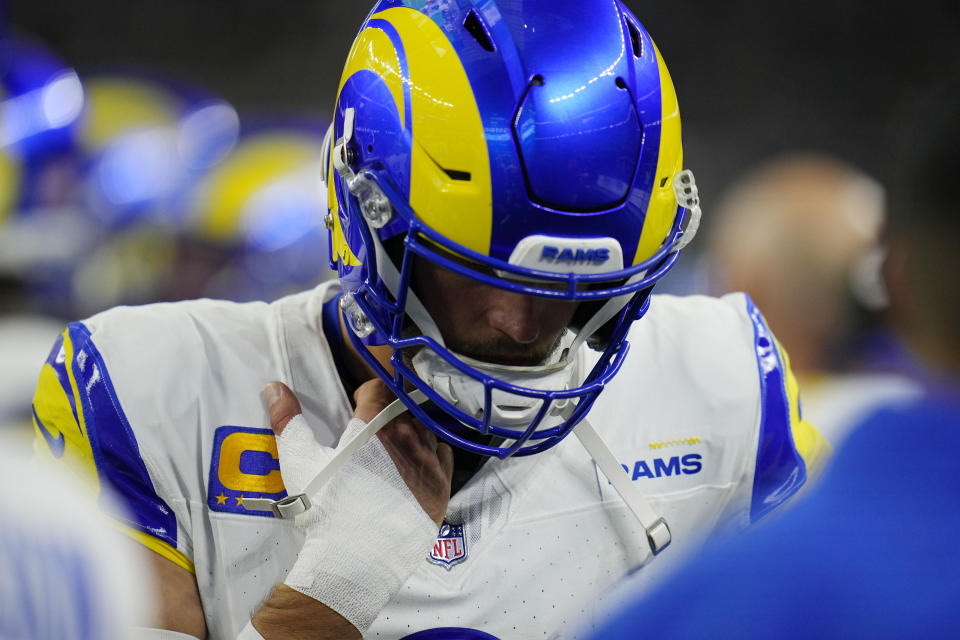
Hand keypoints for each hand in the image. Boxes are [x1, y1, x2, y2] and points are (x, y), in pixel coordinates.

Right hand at [261, 380, 453, 633]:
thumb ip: (287, 419)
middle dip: (388, 414)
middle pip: (403, 408)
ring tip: (392, 452)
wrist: (355, 558)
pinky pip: (443, 455)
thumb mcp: (300, 460)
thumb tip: (274, 387)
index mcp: (373, 424)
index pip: (378, 388)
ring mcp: (427, 460)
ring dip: (410, 432)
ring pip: (425, 429)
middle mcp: (406, 435)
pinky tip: (416, 464)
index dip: (367, 395)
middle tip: (373, 434)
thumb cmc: (325, 509)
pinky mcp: (441, 485)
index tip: (359, 408)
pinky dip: (431, 454)